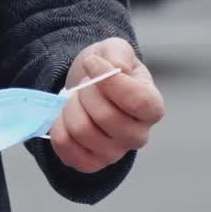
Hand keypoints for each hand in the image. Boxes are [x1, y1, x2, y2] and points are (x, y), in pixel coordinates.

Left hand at [48, 38, 163, 174]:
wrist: (87, 84)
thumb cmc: (107, 67)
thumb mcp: (114, 48)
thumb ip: (119, 52)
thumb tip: (118, 68)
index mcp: (152, 106)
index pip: (138, 100)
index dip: (109, 80)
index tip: (92, 63)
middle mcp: (139, 135)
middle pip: (105, 116)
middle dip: (86, 91)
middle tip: (85, 83)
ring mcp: (116, 153)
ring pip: (82, 131)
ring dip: (70, 107)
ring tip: (76, 99)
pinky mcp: (92, 163)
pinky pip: (67, 150)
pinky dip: (59, 128)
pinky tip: (65, 117)